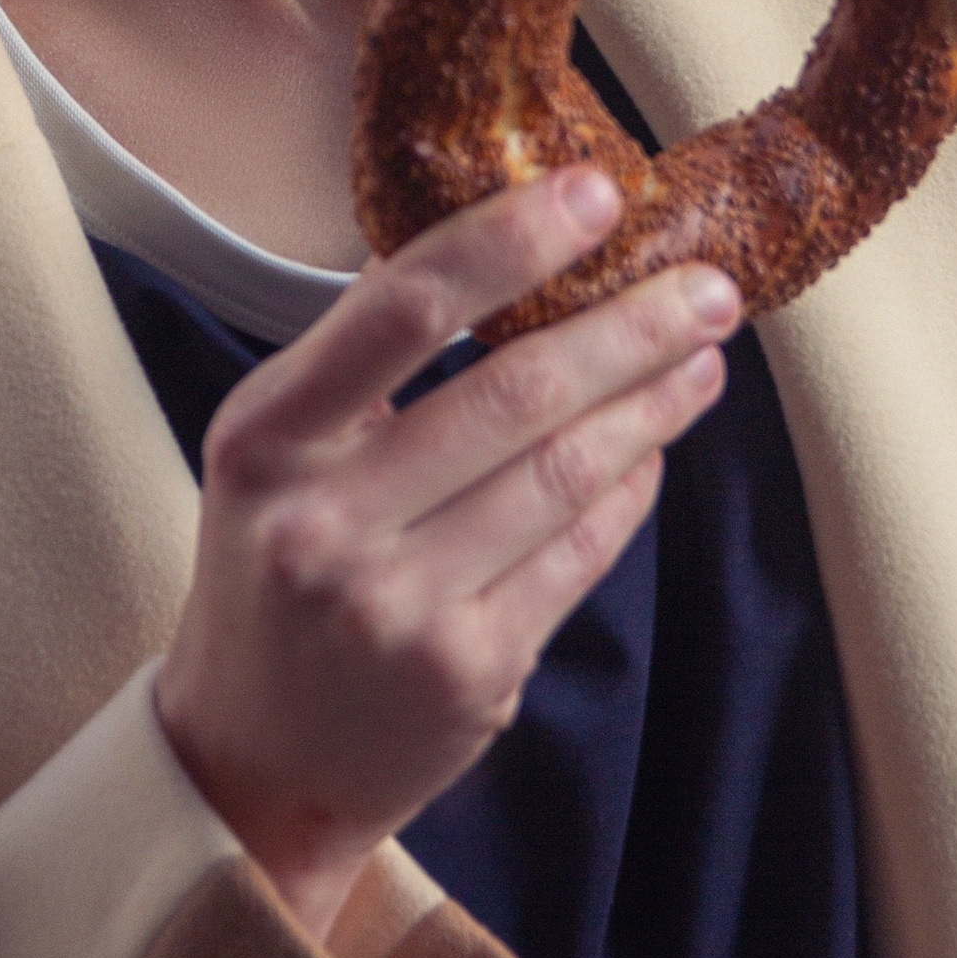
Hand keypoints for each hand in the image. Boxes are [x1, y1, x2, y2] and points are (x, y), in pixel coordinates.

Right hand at [154, 165, 736, 945]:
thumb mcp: (272, 452)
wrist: (248, 764)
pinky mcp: (470, 673)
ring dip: (650, 404)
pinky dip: (628, 490)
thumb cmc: (273, 571)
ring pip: (562, 474)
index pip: (401, 309)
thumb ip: (360, 359)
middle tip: (708, 284)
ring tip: (701, 356)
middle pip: (512, 393)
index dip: (509, 240)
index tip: (598, 193)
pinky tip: (655, 449)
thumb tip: (496, 234)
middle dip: (630, 328)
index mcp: (266, 437)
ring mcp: (400, 607)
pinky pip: (578, 556)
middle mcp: (324, 523)